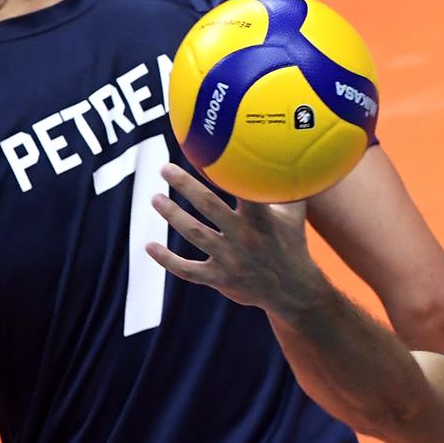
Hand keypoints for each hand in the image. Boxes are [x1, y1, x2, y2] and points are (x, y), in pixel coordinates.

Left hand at [146, 164, 317, 313]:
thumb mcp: (294, 215)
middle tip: (165, 168)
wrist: (293, 290)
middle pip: (209, 207)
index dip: (226, 172)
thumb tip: (288, 154)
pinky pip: (188, 270)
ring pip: (195, 234)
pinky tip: (150, 246)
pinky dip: (167, 260)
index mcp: (262, 219)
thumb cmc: (292, 243)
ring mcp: (230, 259)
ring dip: (172, 215)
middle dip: (186, 186)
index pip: (243, 189)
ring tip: (155, 198)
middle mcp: (244, 237)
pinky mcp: (220, 278)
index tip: (207, 152)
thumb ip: (286, 187)